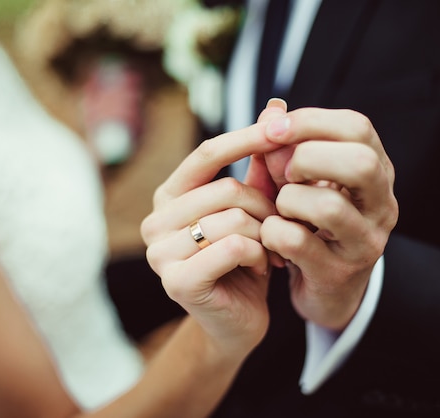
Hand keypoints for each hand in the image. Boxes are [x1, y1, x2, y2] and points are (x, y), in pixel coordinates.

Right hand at [141, 122, 281, 356]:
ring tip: (268, 252)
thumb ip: (258, 165)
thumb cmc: (244, 261)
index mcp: (169, 196)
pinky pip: (234, 247)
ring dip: (264, 235)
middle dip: (266, 208)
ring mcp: (160, 252)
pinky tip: (258, 269)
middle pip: (227, 189)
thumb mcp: (251, 209)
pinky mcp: (176, 281)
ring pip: (233, 219)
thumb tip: (275, 105)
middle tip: (280, 228)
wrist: (238, 322)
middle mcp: (156, 220)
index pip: (207, 153)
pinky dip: (258, 256)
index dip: (246, 138)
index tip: (283, 126)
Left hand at [247, 103, 398, 330]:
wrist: (329, 288)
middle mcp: (381, 205)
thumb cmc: (312, 223)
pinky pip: (296, 241)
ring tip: (280, 209)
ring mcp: (364, 242)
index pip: (357, 127)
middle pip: (359, 163)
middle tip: (284, 173)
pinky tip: (271, 236)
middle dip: (307, 158)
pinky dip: (272, 232)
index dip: (310, 121)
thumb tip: (272, 110)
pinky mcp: (338, 273)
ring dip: (288, 200)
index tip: (273, 129)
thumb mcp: (302, 181)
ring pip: (328, 207)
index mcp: (376, 171)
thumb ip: (285, 147)